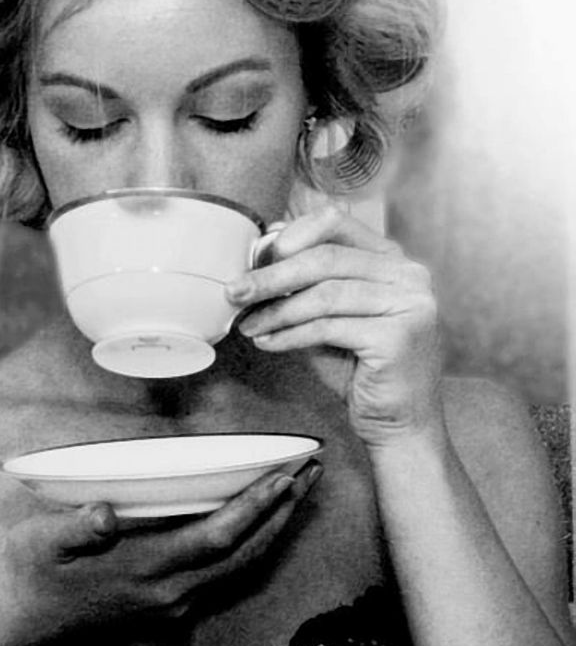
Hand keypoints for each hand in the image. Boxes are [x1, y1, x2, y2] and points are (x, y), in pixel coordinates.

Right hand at [0, 461, 320, 645]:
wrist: (28, 629)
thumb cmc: (33, 574)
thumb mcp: (38, 543)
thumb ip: (73, 528)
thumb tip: (103, 513)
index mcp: (144, 569)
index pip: (216, 537)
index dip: (255, 506)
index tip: (283, 475)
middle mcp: (170, 591)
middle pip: (244, 553)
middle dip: (282, 513)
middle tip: (311, 472)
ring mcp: (174, 603)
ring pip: (242, 568)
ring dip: (276, 530)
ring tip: (298, 491)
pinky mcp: (173, 607)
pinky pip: (228, 575)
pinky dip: (255, 546)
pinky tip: (265, 523)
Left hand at [227, 204, 443, 448]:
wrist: (399, 422)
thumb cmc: (362, 369)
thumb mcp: (330, 316)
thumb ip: (306, 285)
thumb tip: (262, 255)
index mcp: (392, 260)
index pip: (336, 224)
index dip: (291, 236)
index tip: (255, 258)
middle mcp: (408, 275)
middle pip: (326, 258)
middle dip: (272, 275)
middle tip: (236, 291)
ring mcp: (409, 304)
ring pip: (325, 294)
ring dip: (277, 310)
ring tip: (249, 324)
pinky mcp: (399, 337)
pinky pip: (328, 327)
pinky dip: (291, 335)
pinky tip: (270, 341)